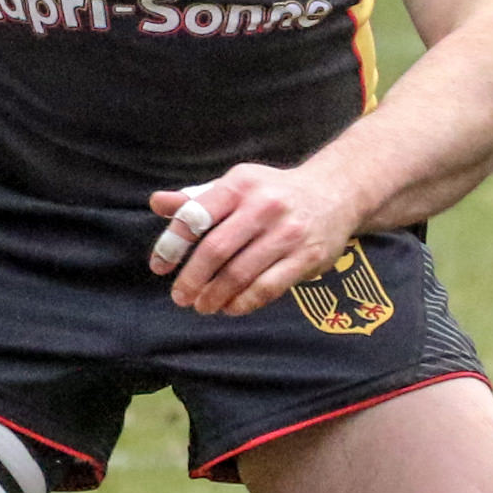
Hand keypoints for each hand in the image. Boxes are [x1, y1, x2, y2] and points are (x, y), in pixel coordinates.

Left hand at [146, 160, 367, 317]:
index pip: (196, 215)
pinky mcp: (307, 256)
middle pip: (216, 249)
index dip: (172, 245)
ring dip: (215, 296)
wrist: (335, 193)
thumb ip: (197, 200)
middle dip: (192, 279)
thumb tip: (157, 203)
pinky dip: (244, 303)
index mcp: (240, 184)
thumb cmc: (272, 193)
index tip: (159, 267)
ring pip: (241, 273)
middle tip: (180, 297)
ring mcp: (288, 232)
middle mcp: (264, 206)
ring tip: (203, 306)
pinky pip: (268, 287)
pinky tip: (230, 307)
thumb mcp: (236, 186)